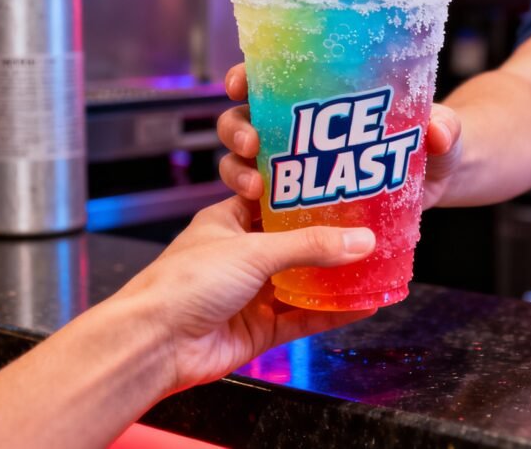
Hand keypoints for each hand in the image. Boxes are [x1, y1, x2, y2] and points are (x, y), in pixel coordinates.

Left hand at [115, 196, 376, 392]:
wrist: (155, 344)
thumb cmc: (183, 283)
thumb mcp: (252, 250)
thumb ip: (308, 245)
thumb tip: (359, 240)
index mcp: (229, 221)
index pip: (275, 200)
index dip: (308, 194)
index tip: (345, 187)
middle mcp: (242, 255)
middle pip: (295, 243)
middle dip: (330, 239)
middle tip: (370, 226)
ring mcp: (251, 293)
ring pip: (303, 282)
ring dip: (335, 277)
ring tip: (376, 265)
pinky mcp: (259, 328)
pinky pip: (303, 318)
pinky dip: (331, 313)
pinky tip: (361, 306)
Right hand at [216, 63, 463, 208]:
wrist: (435, 183)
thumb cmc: (432, 143)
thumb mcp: (441, 132)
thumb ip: (444, 128)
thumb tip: (438, 131)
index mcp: (319, 96)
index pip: (267, 78)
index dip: (245, 77)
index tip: (240, 83)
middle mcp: (295, 128)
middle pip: (244, 119)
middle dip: (236, 128)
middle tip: (252, 144)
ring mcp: (293, 167)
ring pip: (242, 161)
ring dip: (236, 170)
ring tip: (255, 187)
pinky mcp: (297, 203)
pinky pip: (261, 204)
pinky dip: (253, 208)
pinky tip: (260, 217)